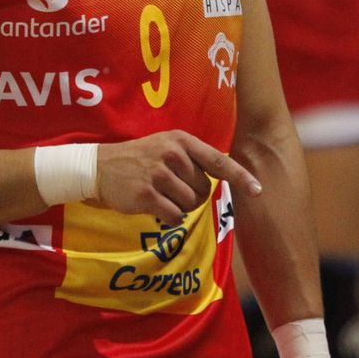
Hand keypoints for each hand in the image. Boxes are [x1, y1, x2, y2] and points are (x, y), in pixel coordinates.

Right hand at [95, 130, 261, 222]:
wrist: (100, 166)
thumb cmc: (141, 159)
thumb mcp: (167, 146)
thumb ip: (193, 158)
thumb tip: (224, 179)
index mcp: (181, 141)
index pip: (218, 160)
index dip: (240, 177)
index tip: (257, 190)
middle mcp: (172, 154)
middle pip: (204, 189)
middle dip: (193, 195)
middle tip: (171, 188)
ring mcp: (159, 174)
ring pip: (190, 204)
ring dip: (179, 207)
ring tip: (160, 195)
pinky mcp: (147, 194)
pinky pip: (174, 216)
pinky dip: (169, 217)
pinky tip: (154, 206)